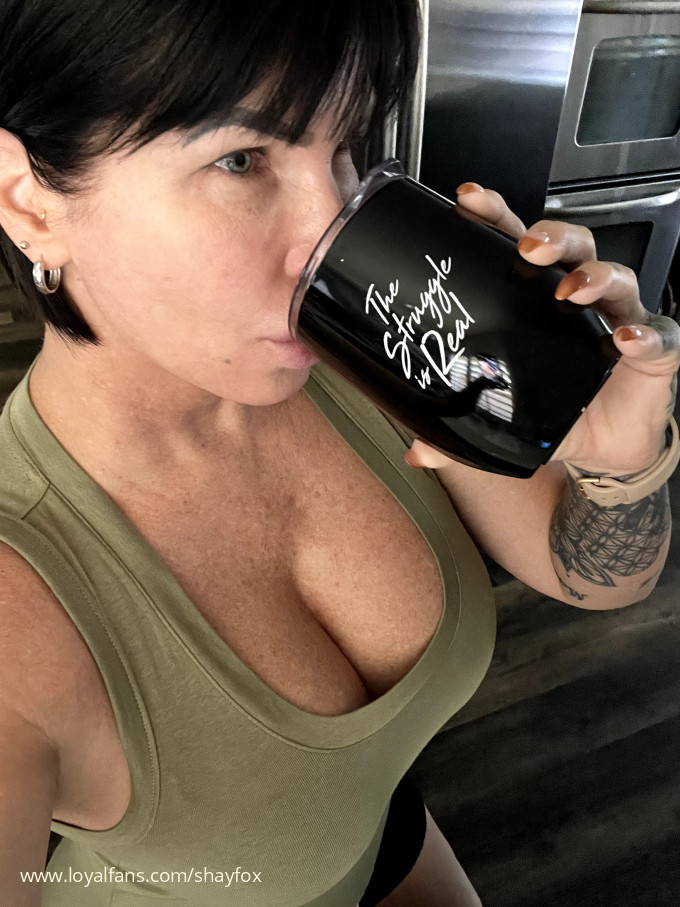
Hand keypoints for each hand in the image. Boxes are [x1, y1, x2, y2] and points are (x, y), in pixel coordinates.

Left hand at [405, 182, 679, 475]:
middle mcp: (580, 298)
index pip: (516, 244)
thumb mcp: (501, 421)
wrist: (603, 451)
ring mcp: (618, 319)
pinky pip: (657, 336)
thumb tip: (417, 452)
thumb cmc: (555, 412)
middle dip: (551, 236)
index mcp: (537, 300)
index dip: (496, 217)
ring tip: (574, 289)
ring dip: (595, 276)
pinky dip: (645, 336)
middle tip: (529, 247)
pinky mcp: (652, 351)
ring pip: (616, 277)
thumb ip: (460, 430)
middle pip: (571, 246)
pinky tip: (626, 341)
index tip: (468, 201)